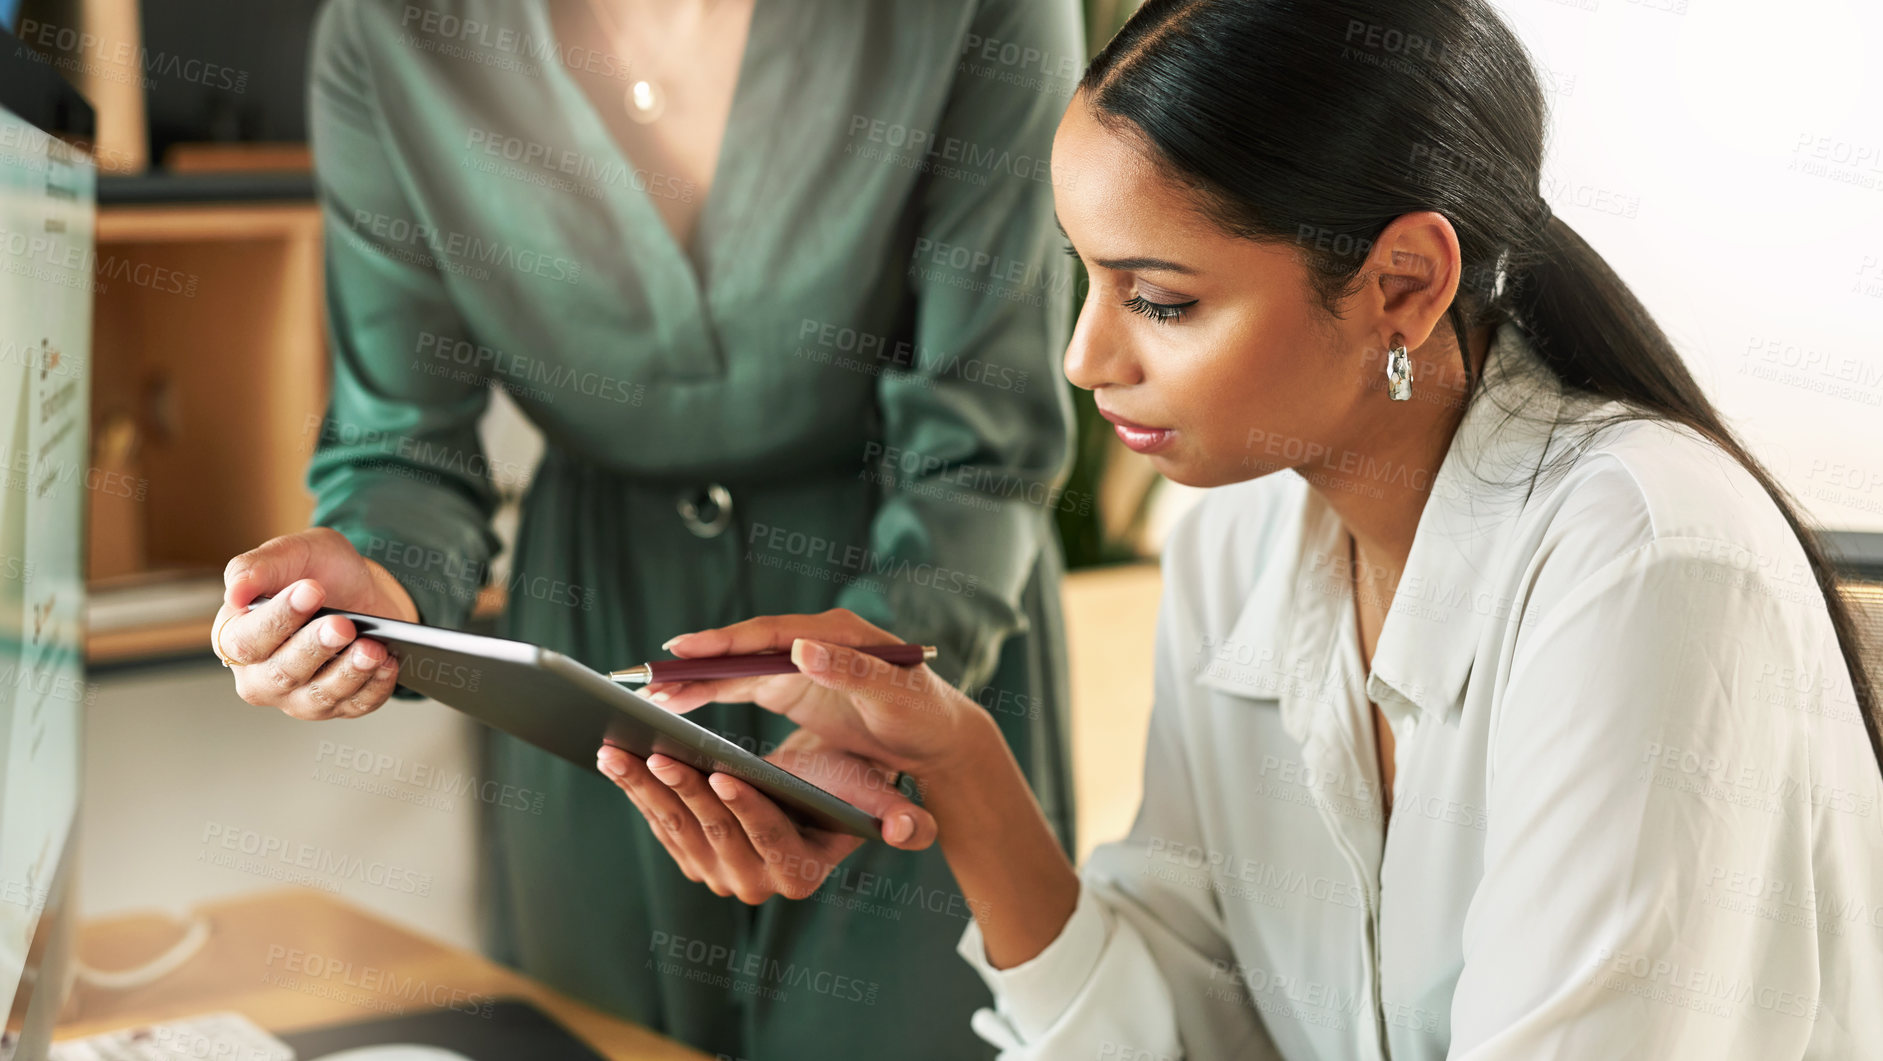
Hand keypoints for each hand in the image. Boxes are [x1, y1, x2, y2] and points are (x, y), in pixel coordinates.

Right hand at [214, 527, 420, 719]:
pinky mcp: (337, 706)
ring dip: (349, 672)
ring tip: (372, 647)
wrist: (359, 589)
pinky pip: (356, 705)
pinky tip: (388, 662)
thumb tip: (235, 592)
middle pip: (283, 673)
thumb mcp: (289, 554)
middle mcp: (261, 676)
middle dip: (315, 647)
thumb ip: (256, 568)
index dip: (278, 618)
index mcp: (236, 638)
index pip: (246, 641)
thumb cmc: (315, 573)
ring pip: (319, 696)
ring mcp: (298, 697)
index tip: (310, 590)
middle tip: (343, 624)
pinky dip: (375, 686)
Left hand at [595, 728, 936, 903]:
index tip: (724, 773)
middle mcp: (756, 883)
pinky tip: (614, 758)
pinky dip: (634, 788)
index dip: (746, 807)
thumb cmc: (847, 788)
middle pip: (715, 832)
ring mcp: (718, 873)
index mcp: (800, 872)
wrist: (812, 800)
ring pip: (676, 825)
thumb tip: (917, 831)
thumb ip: (904, 820)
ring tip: (620, 750)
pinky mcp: (689, 855)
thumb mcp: (876, 798)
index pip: (770, 839)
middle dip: (685, 791)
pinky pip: (657, 820)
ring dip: (644, 788)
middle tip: (661, 753)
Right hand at [642, 607, 982, 778]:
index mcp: (835, 633)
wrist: (936, 737)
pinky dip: (709, 693)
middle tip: (650, 674)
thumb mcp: (893, 693)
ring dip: (696, 679)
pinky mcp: (791, 685)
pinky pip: (741, 685)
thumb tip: (803, 648)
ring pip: (736, 667)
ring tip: (650, 693)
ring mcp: (798, 662)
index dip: (727, 641)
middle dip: (698, 660)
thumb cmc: (922, 713)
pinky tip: (677, 703)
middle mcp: (811, 641)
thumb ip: (851, 670)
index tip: (686, 648)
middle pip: (744, 647)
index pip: (770, 633)